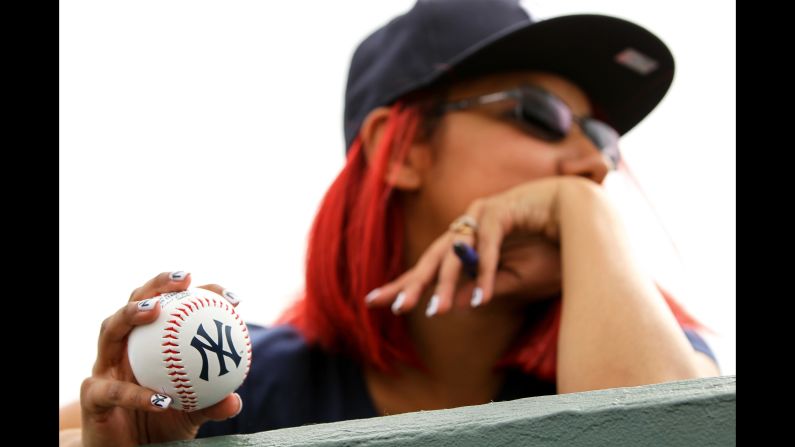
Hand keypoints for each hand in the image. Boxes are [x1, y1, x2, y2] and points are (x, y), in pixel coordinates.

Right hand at [79, 272, 242, 446]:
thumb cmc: (161, 424)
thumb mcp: (192, 413)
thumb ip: (212, 405)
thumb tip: (236, 400)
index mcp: (152, 344)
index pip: (175, 307)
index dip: (201, 293)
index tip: (231, 297)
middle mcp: (126, 348)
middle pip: (136, 303)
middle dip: (157, 284)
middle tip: (184, 279)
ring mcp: (105, 367)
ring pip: (109, 330)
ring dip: (129, 314)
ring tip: (154, 310)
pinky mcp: (92, 395)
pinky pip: (112, 390)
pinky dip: (136, 394)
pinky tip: (161, 398)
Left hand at [366, 176, 580, 315]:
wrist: (584, 221)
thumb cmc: (551, 250)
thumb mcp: (516, 282)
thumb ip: (486, 289)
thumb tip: (455, 304)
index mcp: (466, 244)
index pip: (429, 266)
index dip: (404, 283)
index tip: (373, 301)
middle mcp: (467, 226)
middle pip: (433, 257)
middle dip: (413, 283)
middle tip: (395, 307)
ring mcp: (481, 214)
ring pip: (455, 251)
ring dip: (448, 283)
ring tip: (437, 311)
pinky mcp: (500, 208)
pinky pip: (488, 243)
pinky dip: (486, 270)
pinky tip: (482, 297)